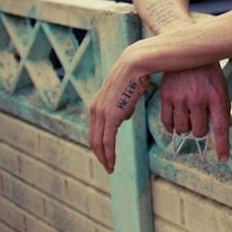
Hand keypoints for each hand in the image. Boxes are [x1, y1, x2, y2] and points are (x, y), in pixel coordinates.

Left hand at [89, 47, 151, 173]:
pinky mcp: (111, 115)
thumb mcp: (127, 92)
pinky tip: (113, 163)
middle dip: (100, 155)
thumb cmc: (137, 74)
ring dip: (104, 158)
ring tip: (111, 168)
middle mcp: (95, 109)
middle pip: (93, 139)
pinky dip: (109, 154)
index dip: (100, 144)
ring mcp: (102, 112)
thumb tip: (126, 116)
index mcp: (98, 103)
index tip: (107, 154)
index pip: (95, 130)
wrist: (137, 63)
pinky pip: (108, 140)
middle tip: (108, 167)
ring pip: (99, 142)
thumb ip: (124, 105)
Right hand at [160, 64, 231, 162]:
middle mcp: (198, 98)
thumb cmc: (208, 73)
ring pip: (182, 129)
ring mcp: (181, 97)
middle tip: (199, 122)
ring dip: (186, 129)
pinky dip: (171, 126)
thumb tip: (221, 132)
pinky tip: (176, 120)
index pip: (221, 127)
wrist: (188, 51)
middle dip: (200, 131)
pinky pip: (167, 121)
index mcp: (216, 95)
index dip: (222, 146)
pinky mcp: (166, 95)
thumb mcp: (220, 87)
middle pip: (199, 131)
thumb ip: (221, 109)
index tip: (223, 159)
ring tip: (188, 118)